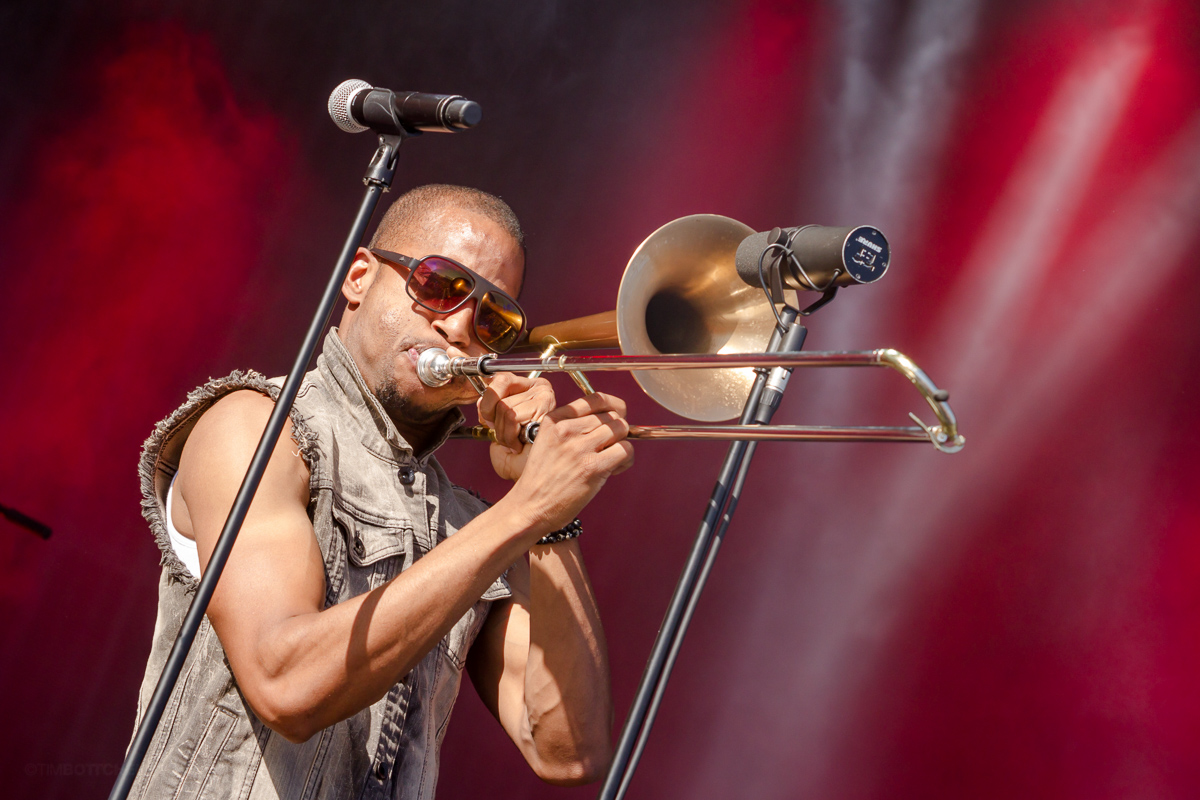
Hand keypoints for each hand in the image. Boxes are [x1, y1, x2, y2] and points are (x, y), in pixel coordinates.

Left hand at [477, 374, 556, 480]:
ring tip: (514, 441)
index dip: (487, 401)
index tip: (487, 416)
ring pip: (504, 406)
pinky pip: (512, 416)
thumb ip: (486, 408)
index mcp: (526, 387)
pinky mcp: (546, 408)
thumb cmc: (518, 455)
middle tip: (505, 435)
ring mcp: (544, 395)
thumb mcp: (495, 425)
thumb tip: (482, 401)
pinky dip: (510, 434)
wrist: (533, 476)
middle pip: (498, 393)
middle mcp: (538, 387)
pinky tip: (521, 443)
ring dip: (503, 431)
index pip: (499, 378)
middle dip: (494, 421)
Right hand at [504, 392, 634, 535]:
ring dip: (623, 444)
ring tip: (612, 459)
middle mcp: (566, 429)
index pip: (596, 399)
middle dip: (618, 431)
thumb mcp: (548, 441)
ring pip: (622, 429)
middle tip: (610, 448)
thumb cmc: (543, 477)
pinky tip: (615, 469)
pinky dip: (626, 459)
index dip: (614, 405)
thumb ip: (574, 427)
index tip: (618, 415)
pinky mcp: (592, 467)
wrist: (530, 506)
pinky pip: (626, 450)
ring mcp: (579, 448)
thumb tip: (613, 420)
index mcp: (554, 419)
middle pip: (612, 416)